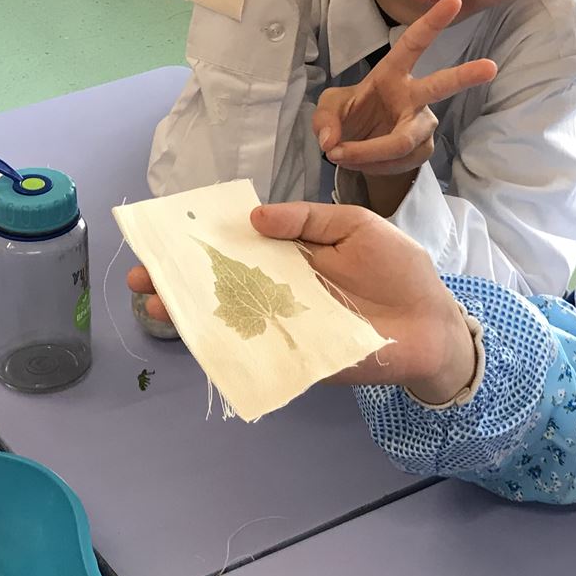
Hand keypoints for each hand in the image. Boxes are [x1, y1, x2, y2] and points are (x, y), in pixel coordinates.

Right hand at [127, 201, 476, 403]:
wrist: (433, 325)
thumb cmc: (398, 270)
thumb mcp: (354, 226)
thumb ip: (307, 220)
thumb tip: (254, 219)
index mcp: (292, 256)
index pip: (239, 248)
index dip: (204, 242)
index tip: (166, 236)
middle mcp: (280, 291)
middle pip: (223, 286)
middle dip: (181, 281)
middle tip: (143, 277)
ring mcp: (285, 325)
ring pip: (231, 319)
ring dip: (193, 314)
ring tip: (158, 306)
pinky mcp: (297, 356)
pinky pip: (256, 351)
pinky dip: (227, 347)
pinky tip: (198, 339)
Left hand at [314, 0, 496, 176]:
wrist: (358, 150)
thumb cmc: (349, 117)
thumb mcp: (327, 110)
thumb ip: (324, 120)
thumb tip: (332, 141)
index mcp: (392, 73)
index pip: (413, 44)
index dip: (432, 23)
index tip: (454, 0)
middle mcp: (414, 96)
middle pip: (441, 86)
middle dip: (466, 76)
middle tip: (489, 67)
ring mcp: (423, 124)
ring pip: (401, 142)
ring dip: (365, 153)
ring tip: (340, 154)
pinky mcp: (423, 149)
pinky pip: (395, 162)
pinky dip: (368, 165)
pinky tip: (358, 161)